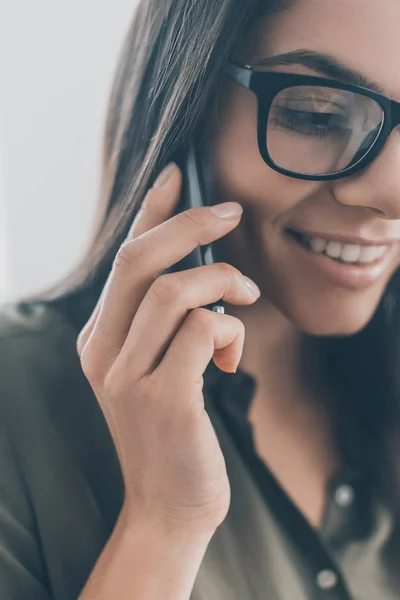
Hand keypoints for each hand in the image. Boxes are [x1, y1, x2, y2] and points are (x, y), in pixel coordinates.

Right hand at [76, 163, 259, 535]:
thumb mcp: (157, 369)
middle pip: (138, 261)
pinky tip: (232, 358)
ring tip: (245, 299)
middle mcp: (102, 351)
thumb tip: (202, 269)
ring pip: (173, 291)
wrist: (169, 504)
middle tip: (231, 213)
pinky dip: (229, 330)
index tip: (176, 176)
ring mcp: (127, 377)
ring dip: (222, 283)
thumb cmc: (173, 430)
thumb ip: (166, 322)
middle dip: (190, 225)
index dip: (150, 212)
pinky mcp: (163, 399)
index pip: (122, 260)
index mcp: (99, 339)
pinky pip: (201, 330)